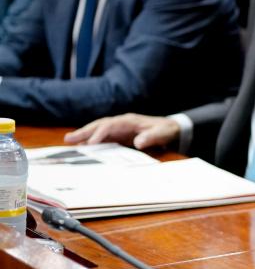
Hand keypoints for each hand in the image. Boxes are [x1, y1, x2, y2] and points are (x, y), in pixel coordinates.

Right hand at [64, 113, 179, 148]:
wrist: (170, 128)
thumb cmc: (165, 129)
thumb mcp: (161, 133)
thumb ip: (151, 137)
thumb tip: (139, 142)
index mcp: (129, 121)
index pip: (110, 125)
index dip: (100, 133)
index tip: (91, 143)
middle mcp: (121, 123)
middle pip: (99, 125)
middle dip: (84, 132)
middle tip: (68, 139)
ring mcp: (119, 128)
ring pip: (98, 131)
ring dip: (84, 136)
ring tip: (69, 142)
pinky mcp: (119, 135)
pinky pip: (103, 138)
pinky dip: (92, 141)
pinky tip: (83, 147)